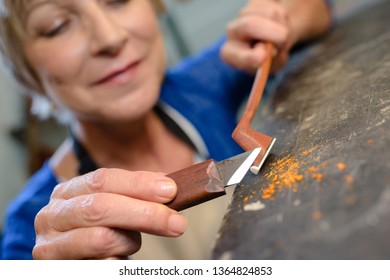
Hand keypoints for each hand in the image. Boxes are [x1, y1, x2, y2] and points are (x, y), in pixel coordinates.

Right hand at [33, 168, 186, 258]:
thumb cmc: (97, 231)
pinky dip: (118, 262)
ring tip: (133, 244)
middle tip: (177, 223)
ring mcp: (51, 246)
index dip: (139, 184)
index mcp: (67, 193)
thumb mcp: (113, 208)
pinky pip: (100, 266)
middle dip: (144, 213)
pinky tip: (119, 259)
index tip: (170, 190)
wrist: (75, 262)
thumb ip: (133, 195)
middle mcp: (52, 216)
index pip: (103, 180)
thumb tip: (167, 186)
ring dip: (128, 241)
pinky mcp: (57, 271)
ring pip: (101, 238)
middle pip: (101, 207)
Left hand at [221, 0, 293, 73]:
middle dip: (273, 34)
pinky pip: (276, 8)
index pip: (236, 53)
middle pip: (250, 24)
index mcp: (230, 53)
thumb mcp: (271, 66)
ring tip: (280, 39)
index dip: (251, 56)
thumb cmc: (268, 59)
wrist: (272, 44)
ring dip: (283, 28)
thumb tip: (270, 49)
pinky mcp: (255, 2)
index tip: (262, 57)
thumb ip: (270, 60)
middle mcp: (232, 31)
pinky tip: (278, 27)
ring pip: (270, 14)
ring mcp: (243, 14)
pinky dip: (284, 19)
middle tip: (282, 43)